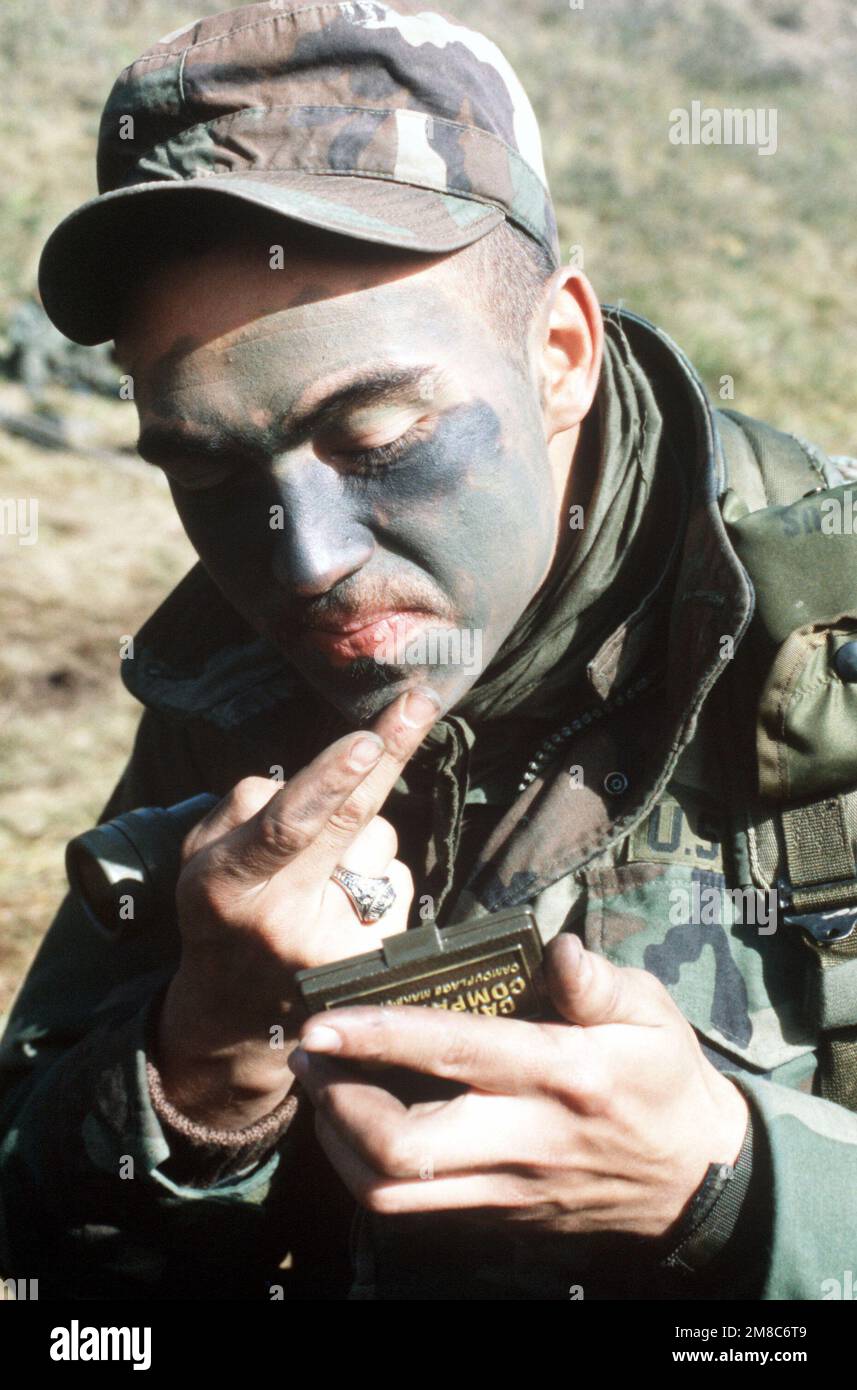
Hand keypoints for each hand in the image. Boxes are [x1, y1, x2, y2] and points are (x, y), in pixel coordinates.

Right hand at [154, 686, 439, 1127]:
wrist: (238, 1014)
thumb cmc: (221, 909)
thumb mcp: (201, 857)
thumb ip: (247, 808)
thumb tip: (327, 773)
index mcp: (227, 888)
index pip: (287, 828)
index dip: (329, 782)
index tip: (366, 740)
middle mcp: (284, 923)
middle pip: (351, 825)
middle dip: (388, 754)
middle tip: (420, 700)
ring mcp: (338, 948)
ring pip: (378, 845)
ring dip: (361, 840)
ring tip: (320, 879)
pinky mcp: (377, 960)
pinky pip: (397, 877)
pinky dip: (376, 875)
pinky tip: (345, 903)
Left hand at [289, 934, 749, 1239]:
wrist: (698, 1182)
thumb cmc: (665, 1082)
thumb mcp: (652, 1014)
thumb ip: (599, 982)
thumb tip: (557, 948)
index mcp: (559, 1074)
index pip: (452, 1054)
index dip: (377, 1038)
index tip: (321, 1022)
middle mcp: (524, 1138)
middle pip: (402, 1146)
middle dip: (336, 1102)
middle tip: (310, 1056)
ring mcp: (507, 1188)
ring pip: (395, 1192)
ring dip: (339, 1144)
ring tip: (323, 1091)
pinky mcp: (498, 1218)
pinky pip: (415, 1210)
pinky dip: (370, 1171)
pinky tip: (358, 1130)